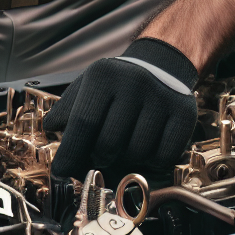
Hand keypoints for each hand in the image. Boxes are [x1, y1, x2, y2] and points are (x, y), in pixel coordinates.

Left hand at [45, 38, 198, 177]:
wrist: (161, 64)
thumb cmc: (118, 82)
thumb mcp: (89, 84)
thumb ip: (68, 108)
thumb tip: (50, 128)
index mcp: (104, 76)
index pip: (83, 123)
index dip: (70, 153)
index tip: (61, 171)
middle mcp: (134, 83)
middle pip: (108, 144)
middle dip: (99, 159)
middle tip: (100, 156)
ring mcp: (161, 97)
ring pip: (137, 154)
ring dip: (127, 161)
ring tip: (124, 147)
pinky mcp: (184, 113)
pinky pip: (164, 157)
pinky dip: (152, 162)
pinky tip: (147, 147)